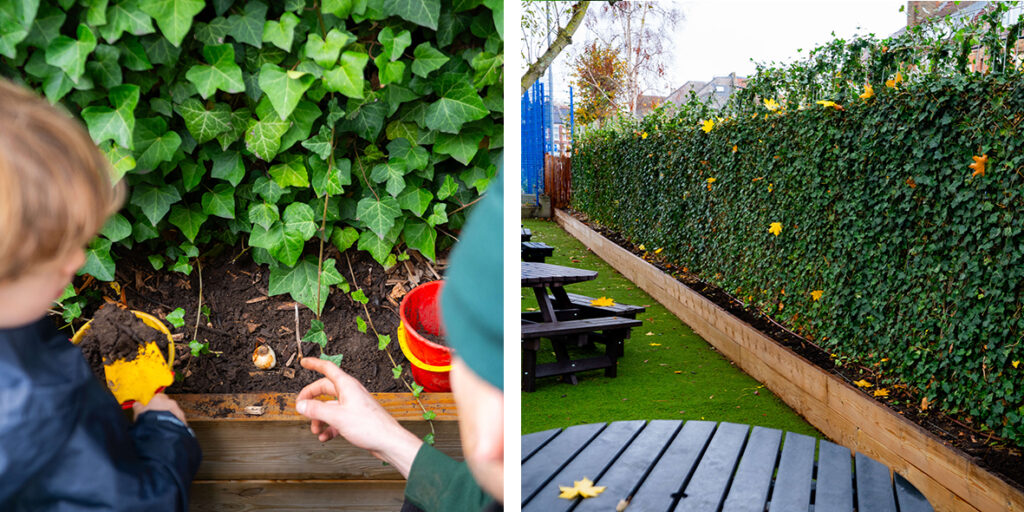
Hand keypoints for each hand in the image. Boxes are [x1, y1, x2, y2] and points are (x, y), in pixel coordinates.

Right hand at [132, 393, 186, 424]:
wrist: (161, 432)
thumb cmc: (149, 421)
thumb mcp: (139, 414)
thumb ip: (138, 407)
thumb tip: (136, 404)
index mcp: (159, 398)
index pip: (158, 397)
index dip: (154, 403)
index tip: (151, 408)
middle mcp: (170, 403)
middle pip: (167, 404)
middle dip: (163, 410)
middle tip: (156, 418)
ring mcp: (178, 411)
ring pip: (174, 412)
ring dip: (169, 417)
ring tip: (162, 425)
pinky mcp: (183, 420)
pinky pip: (179, 421)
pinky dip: (174, 424)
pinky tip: (168, 429)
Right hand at [296, 357, 422, 476]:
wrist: (389, 442)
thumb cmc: (370, 427)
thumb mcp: (337, 417)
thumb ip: (316, 410)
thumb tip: (301, 404)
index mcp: (347, 386)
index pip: (328, 368)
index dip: (315, 364)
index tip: (304, 362)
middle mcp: (350, 393)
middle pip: (325, 389)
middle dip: (311, 399)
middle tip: (300, 407)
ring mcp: (353, 405)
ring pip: (330, 407)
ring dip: (319, 418)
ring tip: (315, 430)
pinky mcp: (356, 418)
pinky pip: (337, 419)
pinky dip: (329, 427)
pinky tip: (325, 437)